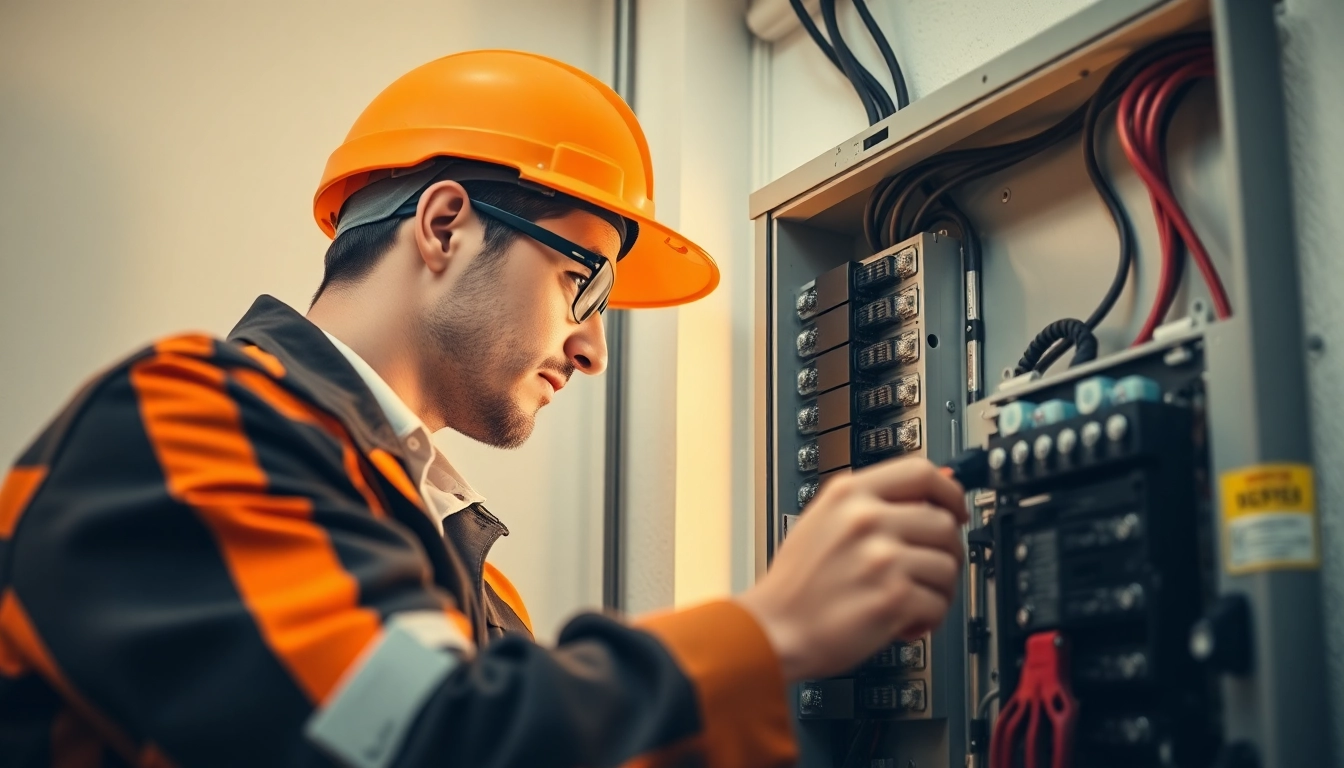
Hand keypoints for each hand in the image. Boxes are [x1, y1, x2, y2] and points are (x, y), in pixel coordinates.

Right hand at [738, 457, 967, 681]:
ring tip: (911, 598)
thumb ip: (870, 504)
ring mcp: (881, 558)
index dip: (950, 492)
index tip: (955, 510)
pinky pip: (939, 604)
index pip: (922, 472)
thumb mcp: (823, 520)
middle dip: (945, 553)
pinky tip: (904, 620)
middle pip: (943, 524)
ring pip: (948, 566)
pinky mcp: (893, 598)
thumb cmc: (796, 584)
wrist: (773, 629)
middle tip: (927, 570)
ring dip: (937, 590)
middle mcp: (866, 520)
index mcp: (850, 494)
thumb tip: (928, 497)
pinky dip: (928, 619)